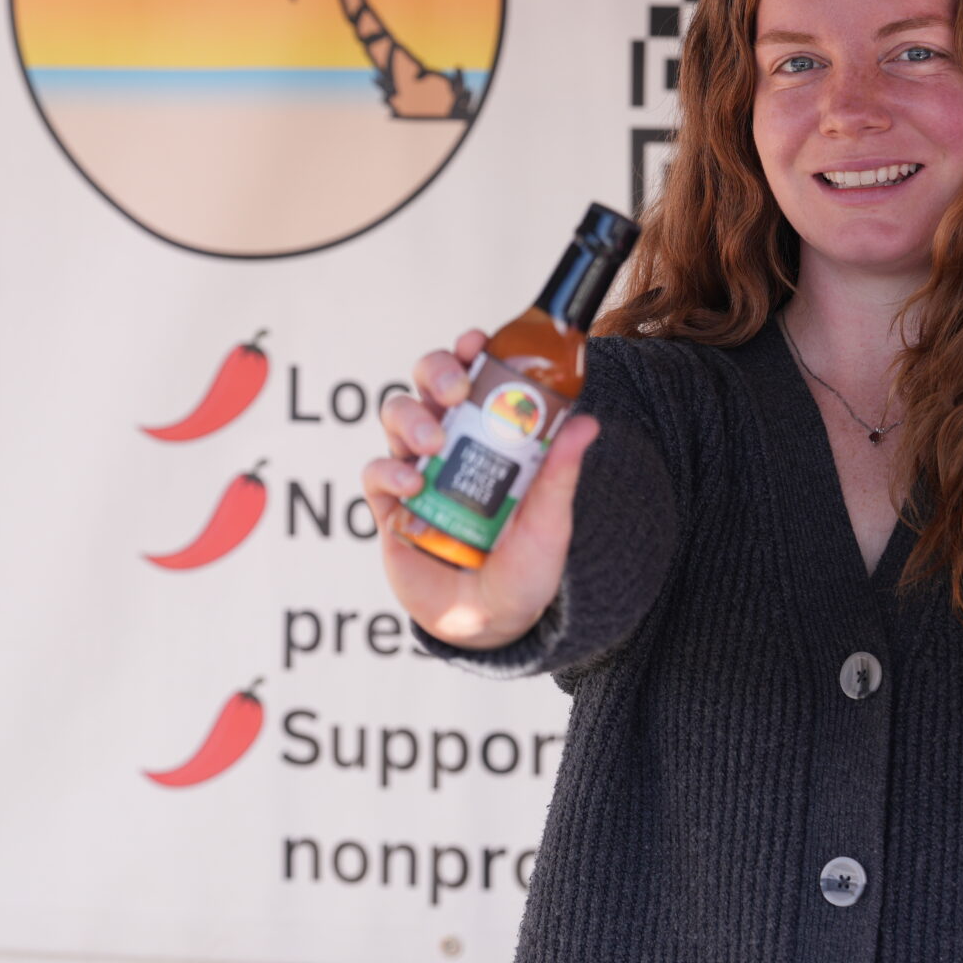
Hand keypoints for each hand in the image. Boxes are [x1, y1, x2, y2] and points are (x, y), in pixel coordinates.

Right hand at [360, 330, 594, 650]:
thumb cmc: (525, 564)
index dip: (469, 351)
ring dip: (412, 418)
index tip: (477, 341)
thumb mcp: (550, 519)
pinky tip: (411, 485)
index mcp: (488, 432)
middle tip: (454, 390)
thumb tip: (586, 424)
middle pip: (426, 383)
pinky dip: (389, 472)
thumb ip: (560, 473)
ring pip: (396, 416)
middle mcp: (449, 441)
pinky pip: (376, 474)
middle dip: (436, 372)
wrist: (497, 621)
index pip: (473, 375)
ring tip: (434, 442)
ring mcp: (416, 470)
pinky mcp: (390, 508)